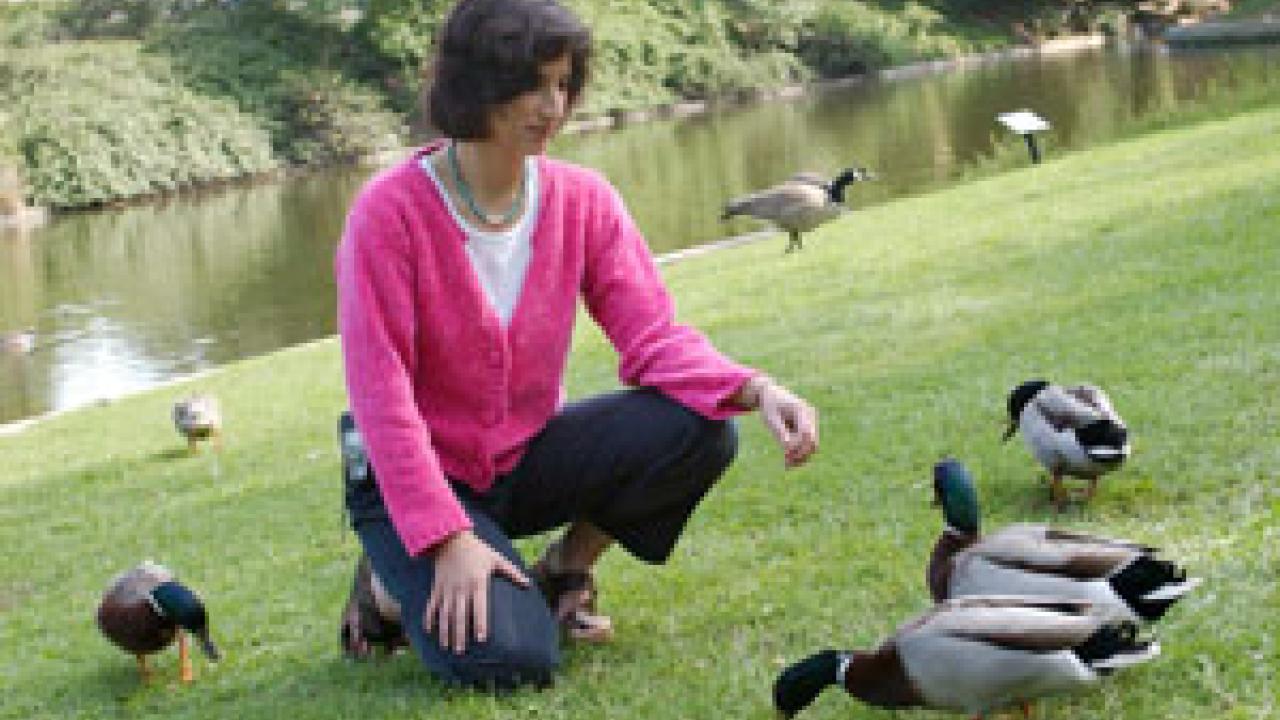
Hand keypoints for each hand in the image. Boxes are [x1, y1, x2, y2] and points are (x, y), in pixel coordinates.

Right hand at [424, 530, 529, 654]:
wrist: (450, 538)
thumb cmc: (477, 550)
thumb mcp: (496, 559)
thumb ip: (512, 573)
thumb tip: (529, 585)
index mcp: (477, 582)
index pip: (480, 607)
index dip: (481, 623)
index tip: (482, 640)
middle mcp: (461, 588)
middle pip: (460, 615)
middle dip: (460, 634)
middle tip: (461, 653)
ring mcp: (447, 589)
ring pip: (444, 614)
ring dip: (444, 631)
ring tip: (446, 648)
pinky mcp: (436, 587)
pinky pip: (431, 605)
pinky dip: (429, 618)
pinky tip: (428, 631)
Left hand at [739, 376, 818, 467]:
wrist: (771, 394)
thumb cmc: (768, 405)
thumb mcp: (770, 418)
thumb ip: (779, 432)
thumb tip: (788, 449)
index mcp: (801, 410)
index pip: (808, 434)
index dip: (799, 448)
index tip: (786, 455)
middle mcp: (810, 416)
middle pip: (813, 441)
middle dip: (801, 454)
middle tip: (786, 463)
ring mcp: (810, 422)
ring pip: (812, 445)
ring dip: (801, 456)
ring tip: (786, 464)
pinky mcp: (807, 427)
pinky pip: (806, 443)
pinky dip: (799, 452)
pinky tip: (787, 460)